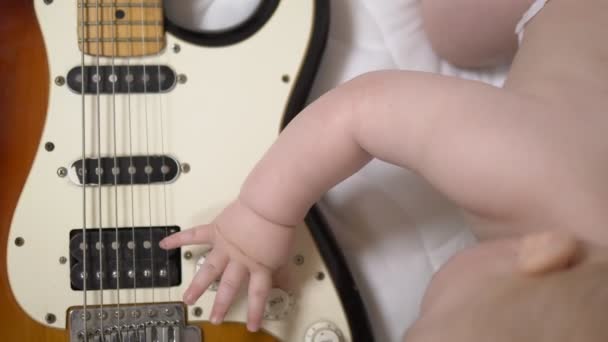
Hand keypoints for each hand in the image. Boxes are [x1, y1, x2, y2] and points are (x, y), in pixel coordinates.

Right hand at [159, 198, 295, 330]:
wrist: (270, 205)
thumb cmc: (281, 225)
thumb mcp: (284, 253)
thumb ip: (280, 270)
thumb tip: (285, 284)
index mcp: (258, 266)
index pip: (257, 294)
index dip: (255, 311)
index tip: (250, 327)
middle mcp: (239, 260)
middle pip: (229, 286)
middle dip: (221, 304)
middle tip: (213, 318)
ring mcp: (225, 246)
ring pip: (209, 269)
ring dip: (197, 285)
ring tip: (186, 299)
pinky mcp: (216, 230)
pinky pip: (194, 235)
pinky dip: (178, 239)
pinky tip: (164, 244)